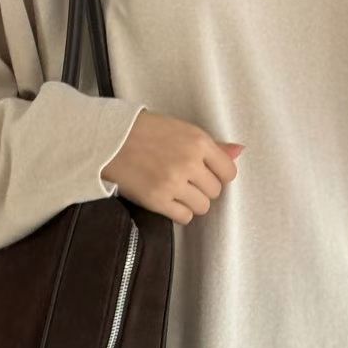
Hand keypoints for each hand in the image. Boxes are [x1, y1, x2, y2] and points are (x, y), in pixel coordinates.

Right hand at [101, 109, 243, 225]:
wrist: (108, 140)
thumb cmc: (144, 131)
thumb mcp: (182, 130)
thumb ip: (213, 146)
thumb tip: (240, 151)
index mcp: (198, 141)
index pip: (228, 171)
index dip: (219, 175)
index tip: (206, 174)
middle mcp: (188, 162)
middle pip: (215, 191)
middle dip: (203, 188)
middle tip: (186, 181)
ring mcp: (173, 182)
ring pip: (202, 207)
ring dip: (192, 202)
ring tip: (176, 191)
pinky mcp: (157, 200)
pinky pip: (184, 218)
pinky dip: (178, 212)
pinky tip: (168, 200)